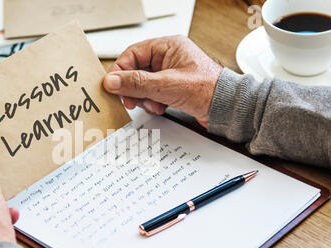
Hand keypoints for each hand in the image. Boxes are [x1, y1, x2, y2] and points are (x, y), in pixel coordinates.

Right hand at [103, 36, 222, 127]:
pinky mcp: (171, 88)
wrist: (226, 108)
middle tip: (130, 100)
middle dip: (134, 88)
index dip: (121, 71)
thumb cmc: (207, 90)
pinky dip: (152, 103)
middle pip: (135, 71)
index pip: (133, 54)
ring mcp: (169, 74)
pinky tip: (161, 107)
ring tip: (155, 104)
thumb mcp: (166, 85)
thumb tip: (112, 81)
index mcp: (167, 47)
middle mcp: (167, 58)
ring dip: (144, 98)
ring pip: (142, 85)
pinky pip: (151, 94)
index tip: (113, 86)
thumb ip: (136, 83)